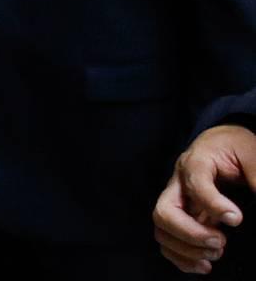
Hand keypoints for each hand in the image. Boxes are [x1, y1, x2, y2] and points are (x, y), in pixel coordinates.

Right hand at [153, 124, 255, 272]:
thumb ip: (255, 175)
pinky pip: (167, 241)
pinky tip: (204, 264)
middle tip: (221, 242)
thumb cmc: (233, 148)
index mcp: (196, 162)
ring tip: (217, 253)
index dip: (213, 205)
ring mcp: (175, 201)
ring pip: (162, 230)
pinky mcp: (180, 216)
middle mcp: (178, 184)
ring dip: (187, 249)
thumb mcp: (249, 153)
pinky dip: (181, 258)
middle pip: (164, 212)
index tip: (236, 219)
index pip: (194, 184)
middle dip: (191, 234)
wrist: (218, 144)